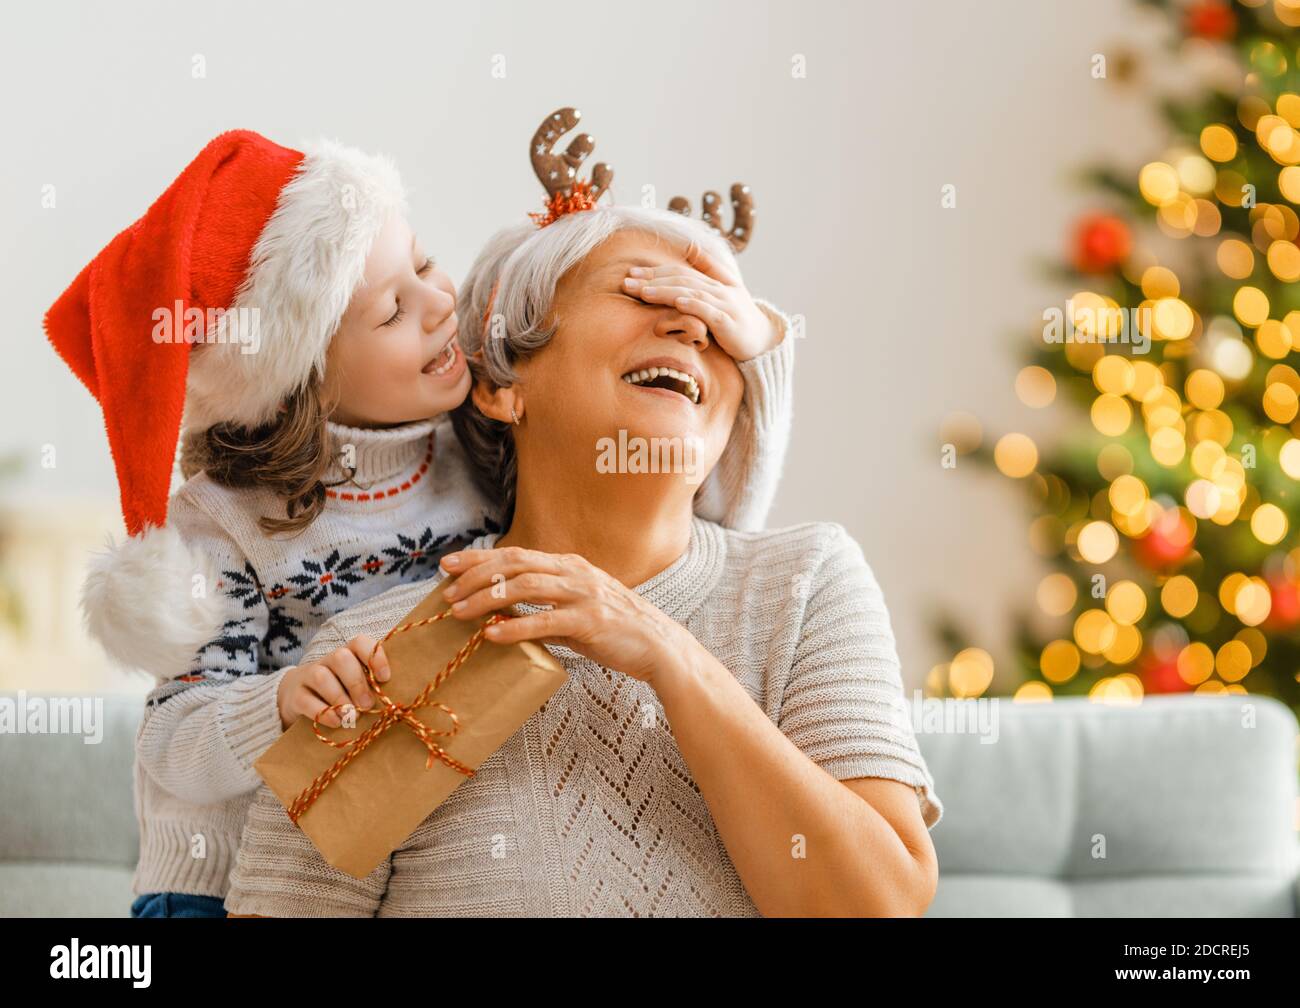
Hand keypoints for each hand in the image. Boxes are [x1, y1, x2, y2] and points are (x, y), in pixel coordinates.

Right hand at [275, 635, 390, 730]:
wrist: (295, 697)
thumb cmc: (338, 692)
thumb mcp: (355, 687)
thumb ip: (371, 688)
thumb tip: (391, 704)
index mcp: (347, 655)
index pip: (360, 642)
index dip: (374, 657)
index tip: (385, 678)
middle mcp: (327, 661)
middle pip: (341, 658)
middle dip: (357, 682)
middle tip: (367, 704)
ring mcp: (308, 676)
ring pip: (322, 677)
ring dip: (340, 698)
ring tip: (352, 715)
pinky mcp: (295, 696)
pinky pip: (306, 700)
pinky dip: (324, 713)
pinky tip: (336, 722)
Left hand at [439, 546, 694, 688]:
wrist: (658, 647)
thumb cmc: (615, 631)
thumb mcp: (577, 610)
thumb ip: (544, 608)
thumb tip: (504, 615)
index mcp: (569, 565)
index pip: (515, 554)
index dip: (478, 558)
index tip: (448, 565)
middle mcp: (574, 572)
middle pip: (514, 564)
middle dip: (475, 574)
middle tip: (446, 589)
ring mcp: (583, 594)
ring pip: (525, 587)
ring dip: (486, 598)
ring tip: (459, 612)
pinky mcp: (590, 620)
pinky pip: (545, 621)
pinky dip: (514, 626)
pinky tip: (491, 634)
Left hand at [621, 242, 780, 360]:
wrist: (762, 340)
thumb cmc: (737, 317)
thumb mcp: (723, 292)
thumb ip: (707, 270)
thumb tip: (690, 247)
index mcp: (713, 281)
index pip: (680, 271)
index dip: (655, 270)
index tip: (632, 273)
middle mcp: (718, 289)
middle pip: (681, 279)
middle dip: (653, 279)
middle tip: (627, 282)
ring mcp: (725, 304)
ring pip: (691, 292)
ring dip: (666, 291)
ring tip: (644, 292)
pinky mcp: (729, 322)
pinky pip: (709, 311)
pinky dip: (694, 305)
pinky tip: (678, 302)